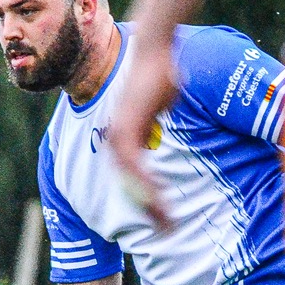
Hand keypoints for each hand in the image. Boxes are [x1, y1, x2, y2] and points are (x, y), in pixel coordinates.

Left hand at [104, 37, 177, 229]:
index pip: (133, 178)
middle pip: (131, 187)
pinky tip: (160, 203)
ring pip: (132, 184)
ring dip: (151, 206)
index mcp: (124, 139)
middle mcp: (117, 141)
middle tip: (166, 230)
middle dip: (149, 211)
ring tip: (167, 225)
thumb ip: (152, 127)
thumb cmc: (158, 77)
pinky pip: (135, 168)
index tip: (161, 218)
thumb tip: (154, 136)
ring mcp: (119, 137)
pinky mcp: (126, 131)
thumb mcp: (157, 109)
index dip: (147, 200)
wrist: (152, 53)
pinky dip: (148, 187)